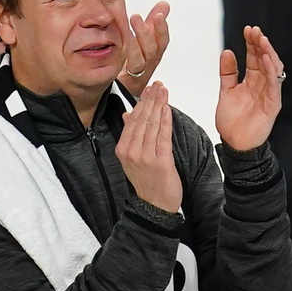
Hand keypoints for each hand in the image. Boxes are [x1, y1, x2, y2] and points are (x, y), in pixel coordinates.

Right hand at [115, 82, 181, 212]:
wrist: (155, 205)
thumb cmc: (147, 179)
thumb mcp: (132, 157)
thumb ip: (131, 134)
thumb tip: (128, 114)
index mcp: (123, 149)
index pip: (133, 120)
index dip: (142, 102)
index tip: (149, 88)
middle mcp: (131, 151)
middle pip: (142, 119)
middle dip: (151, 99)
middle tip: (158, 85)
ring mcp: (145, 157)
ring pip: (152, 125)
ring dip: (159, 105)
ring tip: (164, 91)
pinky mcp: (160, 161)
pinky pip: (163, 137)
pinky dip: (166, 121)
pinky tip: (168, 109)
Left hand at [119, 1, 169, 96]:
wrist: (114, 90)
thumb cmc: (130, 64)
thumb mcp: (142, 40)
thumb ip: (152, 23)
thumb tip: (164, 4)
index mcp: (152, 55)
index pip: (162, 42)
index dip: (162, 29)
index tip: (159, 15)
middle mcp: (147, 66)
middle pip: (153, 50)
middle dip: (147, 32)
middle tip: (137, 17)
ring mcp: (136, 75)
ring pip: (141, 60)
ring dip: (136, 43)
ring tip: (129, 26)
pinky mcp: (125, 83)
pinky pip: (126, 71)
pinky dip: (125, 57)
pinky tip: (119, 43)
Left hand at [215, 25, 283, 151]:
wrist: (235, 144)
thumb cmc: (233, 121)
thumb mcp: (226, 91)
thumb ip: (227, 73)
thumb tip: (227, 52)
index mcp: (252, 80)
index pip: (255, 57)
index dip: (252, 43)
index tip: (247, 30)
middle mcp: (262, 84)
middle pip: (265, 59)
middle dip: (260, 44)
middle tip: (255, 31)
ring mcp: (269, 93)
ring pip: (273, 69)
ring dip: (268, 54)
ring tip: (262, 41)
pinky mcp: (273, 104)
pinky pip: (274, 86)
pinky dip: (271, 72)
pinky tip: (267, 60)